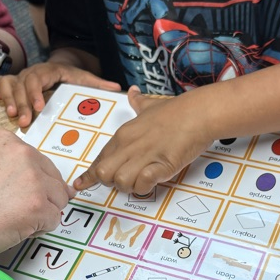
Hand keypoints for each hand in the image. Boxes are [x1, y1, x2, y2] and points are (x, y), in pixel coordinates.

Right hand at [0, 60, 120, 127]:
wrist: (56, 66)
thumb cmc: (69, 75)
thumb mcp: (83, 77)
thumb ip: (97, 83)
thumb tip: (117, 87)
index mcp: (48, 71)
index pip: (38, 79)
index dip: (35, 92)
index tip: (39, 107)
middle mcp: (31, 73)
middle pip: (21, 85)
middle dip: (22, 103)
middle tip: (25, 121)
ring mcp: (20, 77)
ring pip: (9, 85)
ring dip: (8, 99)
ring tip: (12, 116)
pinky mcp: (12, 82)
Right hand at [0, 130, 69, 259]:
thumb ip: (4, 164)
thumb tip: (30, 177)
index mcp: (8, 141)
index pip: (39, 163)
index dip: (28, 185)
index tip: (9, 196)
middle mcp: (24, 155)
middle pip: (54, 181)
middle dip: (40, 199)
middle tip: (9, 212)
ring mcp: (33, 180)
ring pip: (57, 201)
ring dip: (39, 215)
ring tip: (8, 220)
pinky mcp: (37, 207)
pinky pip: (53, 221)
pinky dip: (37, 230)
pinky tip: (11, 229)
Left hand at [74, 87, 211, 194]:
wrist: (198, 113)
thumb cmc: (177, 110)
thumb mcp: (150, 105)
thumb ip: (138, 102)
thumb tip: (133, 92)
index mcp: (123, 134)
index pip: (99, 159)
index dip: (90, 175)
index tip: (81, 184)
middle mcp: (129, 146)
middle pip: (103, 174)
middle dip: (109, 183)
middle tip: (124, 180)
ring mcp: (145, 156)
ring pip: (121, 182)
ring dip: (129, 187)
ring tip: (142, 180)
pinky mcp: (161, 166)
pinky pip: (142, 184)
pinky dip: (144, 187)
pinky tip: (153, 180)